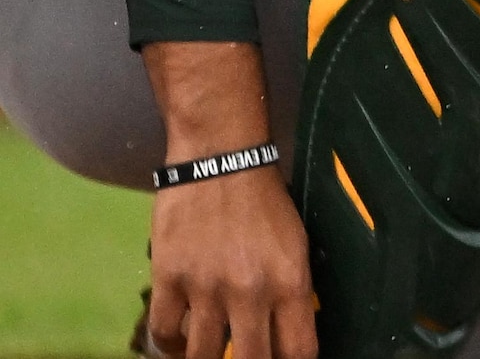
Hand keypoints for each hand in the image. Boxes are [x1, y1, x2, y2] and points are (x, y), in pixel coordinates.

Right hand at [141, 43, 311, 358]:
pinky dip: (170, 344)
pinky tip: (178, 342)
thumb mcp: (296, 245)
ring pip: (202, 355)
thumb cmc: (265, 200)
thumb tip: (291, 330)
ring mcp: (206, 288)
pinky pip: (164, 332)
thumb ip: (293, 290)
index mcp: (291, 282)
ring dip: (206, 358)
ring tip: (211, 353)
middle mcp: (250, 292)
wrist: (222, 160)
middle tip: (247, 357)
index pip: (298, 350)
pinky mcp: (169, 279)